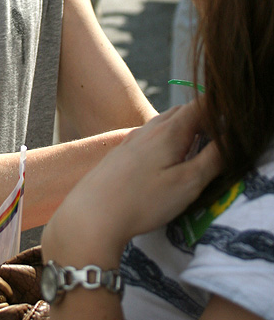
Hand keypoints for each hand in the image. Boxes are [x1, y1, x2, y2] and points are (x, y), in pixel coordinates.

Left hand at [43, 101, 221, 264]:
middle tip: (215, 137)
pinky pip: (149, 137)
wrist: (92, 213)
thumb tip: (229, 140)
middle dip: (201, 118)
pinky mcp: (121, 154)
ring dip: (182, 129)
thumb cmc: (142, 200)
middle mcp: (149, 129)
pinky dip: (164, 140)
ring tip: (193, 148)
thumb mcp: (187, 184)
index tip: (226, 126)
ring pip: (163, 123)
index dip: (217, 111)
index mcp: (169, 131)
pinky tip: (162, 161)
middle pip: (181, 112)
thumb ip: (212, 159)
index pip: (200, 106)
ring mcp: (132, 139)